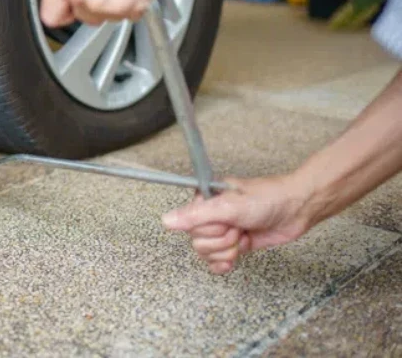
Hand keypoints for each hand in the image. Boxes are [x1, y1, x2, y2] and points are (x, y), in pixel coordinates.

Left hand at [40, 0, 170, 26]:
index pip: (52, 17)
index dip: (62, 9)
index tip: (69, 5)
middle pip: (82, 17)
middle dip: (90, 4)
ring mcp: (108, 7)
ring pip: (105, 18)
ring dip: (111, 5)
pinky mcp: (130, 10)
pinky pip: (126, 16)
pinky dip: (130, 5)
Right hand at [161, 175, 315, 274]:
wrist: (296, 209)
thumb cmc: (266, 199)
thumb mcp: (229, 206)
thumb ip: (196, 215)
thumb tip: (166, 221)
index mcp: (203, 200)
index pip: (188, 225)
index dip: (208, 229)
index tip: (226, 223)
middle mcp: (209, 215)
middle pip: (197, 242)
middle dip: (221, 240)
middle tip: (239, 227)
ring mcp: (222, 231)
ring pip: (207, 253)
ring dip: (227, 250)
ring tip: (243, 236)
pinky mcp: (234, 244)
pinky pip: (215, 262)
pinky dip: (224, 263)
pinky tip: (233, 259)